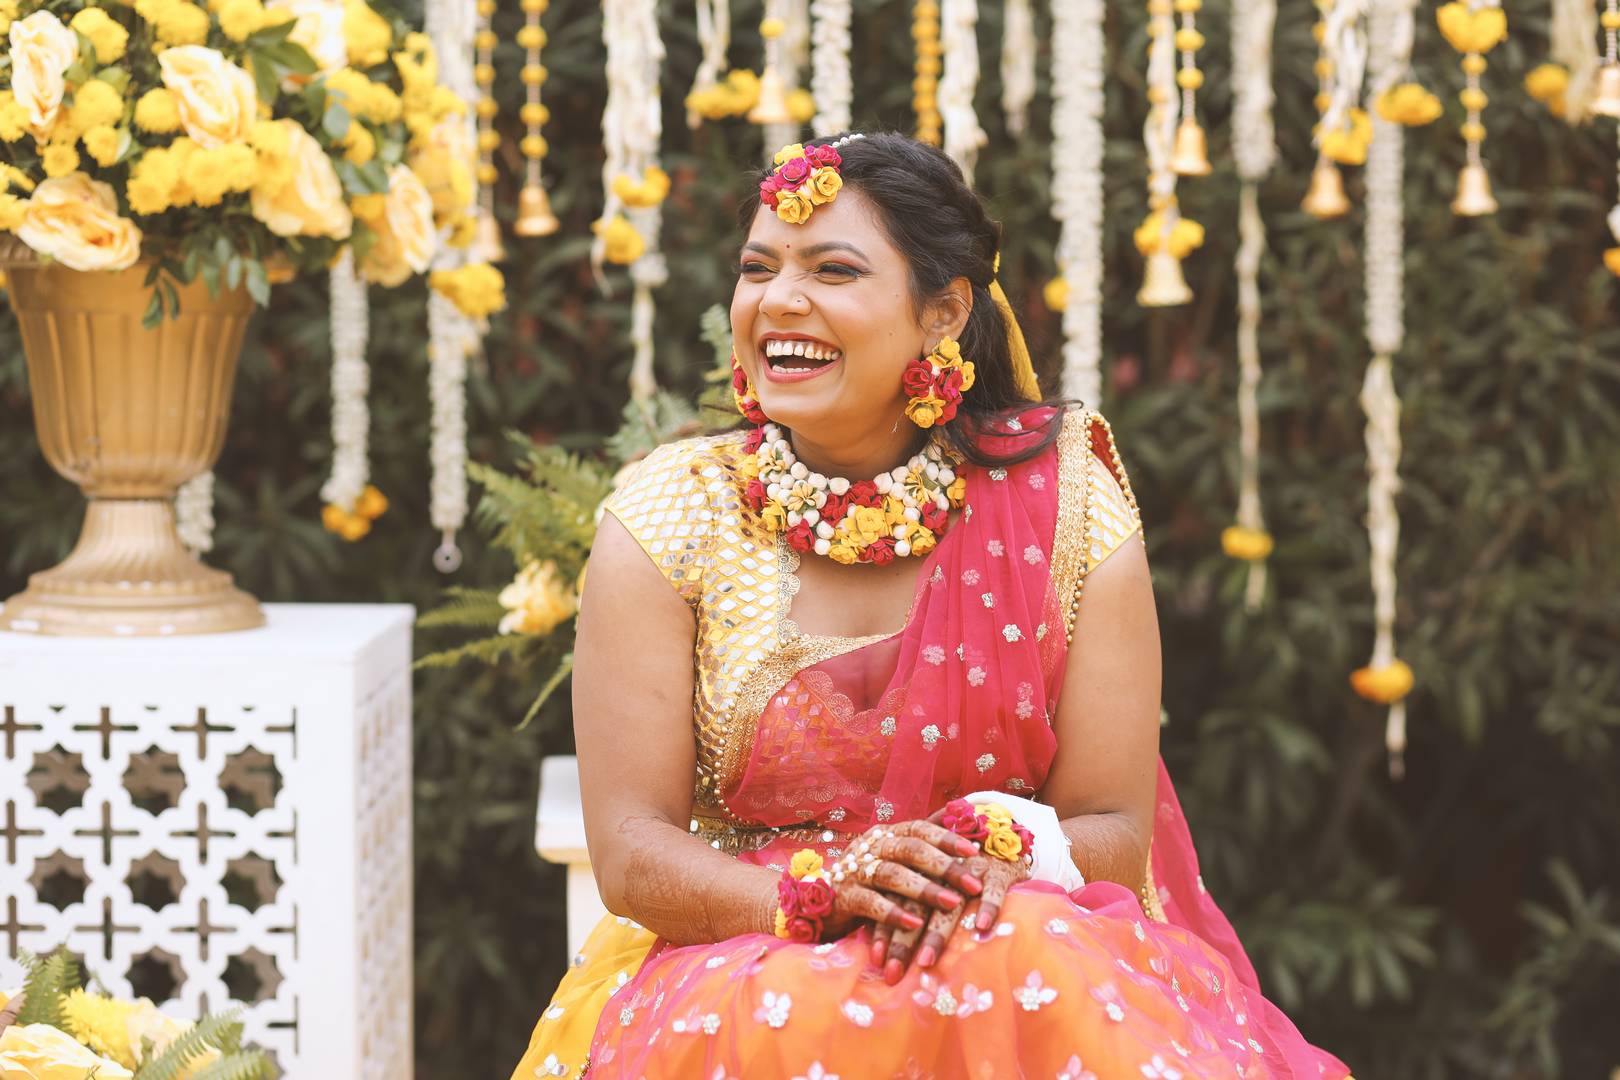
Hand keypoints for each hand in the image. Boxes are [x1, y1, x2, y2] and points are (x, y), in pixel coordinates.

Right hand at [820, 820, 984, 940]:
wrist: (822, 902)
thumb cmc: (869, 880)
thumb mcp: (895, 858)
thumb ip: (924, 841)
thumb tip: (962, 812)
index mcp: (886, 835)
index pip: (919, 828)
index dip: (947, 839)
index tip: (975, 852)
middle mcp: (871, 847)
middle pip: (910, 849)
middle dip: (945, 866)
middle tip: (974, 884)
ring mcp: (855, 870)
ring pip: (892, 874)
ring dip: (925, 889)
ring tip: (952, 903)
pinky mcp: (844, 896)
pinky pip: (870, 903)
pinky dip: (894, 913)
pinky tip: (915, 924)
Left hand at [869, 805, 1032, 981]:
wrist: (1002, 836)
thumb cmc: (962, 871)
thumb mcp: (935, 880)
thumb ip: (911, 903)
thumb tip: (882, 945)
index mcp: (920, 869)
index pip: (895, 901)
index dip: (883, 929)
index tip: (875, 960)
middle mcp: (941, 870)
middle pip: (917, 906)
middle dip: (903, 941)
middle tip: (893, 974)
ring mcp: (970, 870)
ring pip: (951, 902)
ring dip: (937, 933)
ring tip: (925, 962)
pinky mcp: (999, 871)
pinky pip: (993, 889)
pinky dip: (988, 906)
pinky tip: (982, 927)